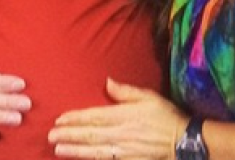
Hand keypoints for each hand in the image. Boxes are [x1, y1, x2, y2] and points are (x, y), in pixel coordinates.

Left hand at [49, 78, 186, 159]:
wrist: (184, 142)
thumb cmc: (165, 116)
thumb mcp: (147, 96)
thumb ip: (125, 91)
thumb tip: (107, 82)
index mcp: (123, 116)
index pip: (94, 117)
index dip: (75, 119)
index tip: (59, 120)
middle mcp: (121, 135)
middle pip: (90, 135)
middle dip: (69, 136)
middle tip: (50, 136)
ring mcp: (124, 151)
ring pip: (95, 151)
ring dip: (75, 151)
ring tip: (58, 150)